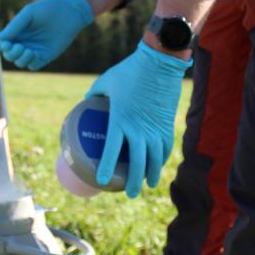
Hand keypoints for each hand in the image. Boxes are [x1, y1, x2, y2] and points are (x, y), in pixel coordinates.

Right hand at [0, 0, 93, 69]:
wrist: (69, 11)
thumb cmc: (47, 9)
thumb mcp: (28, 14)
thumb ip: (14, 26)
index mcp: (18, 32)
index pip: (4, 44)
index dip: (2, 46)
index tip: (7, 43)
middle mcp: (24, 42)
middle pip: (10, 55)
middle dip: (11, 54)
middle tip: (19, 46)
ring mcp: (35, 50)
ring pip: (20, 62)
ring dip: (20, 59)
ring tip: (26, 50)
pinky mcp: (46, 56)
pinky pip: (33, 65)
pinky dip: (29, 62)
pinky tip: (32, 53)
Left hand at [85, 41, 191, 197]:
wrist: (160, 62)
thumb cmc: (130, 70)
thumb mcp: (106, 80)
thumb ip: (95, 92)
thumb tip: (87, 100)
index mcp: (120, 120)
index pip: (111, 150)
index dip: (106, 167)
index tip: (103, 181)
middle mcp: (139, 129)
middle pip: (137, 163)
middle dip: (133, 181)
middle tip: (128, 193)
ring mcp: (155, 128)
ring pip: (155, 159)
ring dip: (151, 174)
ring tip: (147, 185)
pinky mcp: (168, 124)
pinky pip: (166, 147)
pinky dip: (163, 159)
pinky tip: (159, 166)